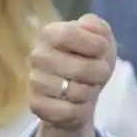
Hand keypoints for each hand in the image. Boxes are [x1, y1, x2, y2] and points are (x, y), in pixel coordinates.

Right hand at [28, 13, 116, 130]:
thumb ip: (98, 27)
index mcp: (50, 34)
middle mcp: (37, 56)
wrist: (82, 89)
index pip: (69, 35)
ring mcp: (34, 81)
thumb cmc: (91, 58)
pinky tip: (78, 103)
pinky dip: (82, 109)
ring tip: (87, 86)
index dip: (94, 44)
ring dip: (91, 92)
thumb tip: (88, 25)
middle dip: (100, 73)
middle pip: (81, 69)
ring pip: (77, 92)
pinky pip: (69, 111)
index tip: (102, 49)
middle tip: (98, 73)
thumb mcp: (101, 38)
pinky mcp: (36, 105)